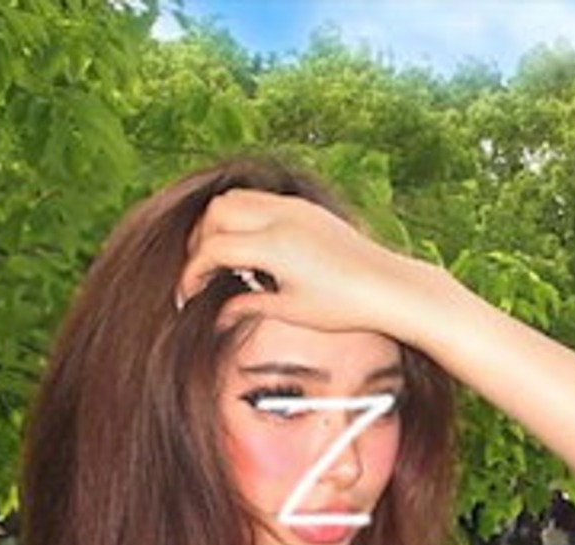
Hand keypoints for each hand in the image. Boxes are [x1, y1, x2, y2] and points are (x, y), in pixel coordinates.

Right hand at [177, 189, 435, 341]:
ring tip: (222, 261)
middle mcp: (281, 218)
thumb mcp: (291, 312)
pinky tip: (252, 253)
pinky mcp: (305, 208)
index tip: (185, 297)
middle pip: (215, 214)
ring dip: (219, 225)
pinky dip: (243, 219)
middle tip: (200, 275)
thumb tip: (219, 314)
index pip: (213, 250)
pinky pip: (259, 201)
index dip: (192, 275)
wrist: (388, 286)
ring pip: (235, 200)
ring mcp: (294, 208)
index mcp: (274, 247)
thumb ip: (249, 306)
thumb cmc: (344, 306)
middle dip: (200, 243)